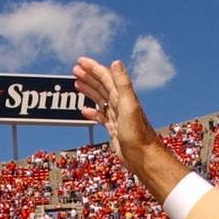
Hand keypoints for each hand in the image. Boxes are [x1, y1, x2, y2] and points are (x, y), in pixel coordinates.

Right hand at [73, 58, 158, 173]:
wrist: (142, 157)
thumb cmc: (137, 134)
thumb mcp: (129, 106)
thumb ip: (123, 84)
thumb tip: (116, 62)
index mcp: (122, 97)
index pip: (105, 77)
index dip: (93, 67)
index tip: (80, 61)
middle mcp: (119, 104)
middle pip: (101, 85)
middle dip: (89, 76)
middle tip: (75, 69)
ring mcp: (116, 116)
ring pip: (100, 99)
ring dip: (89, 90)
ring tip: (77, 83)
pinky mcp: (114, 129)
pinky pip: (100, 116)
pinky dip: (92, 112)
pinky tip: (84, 111)